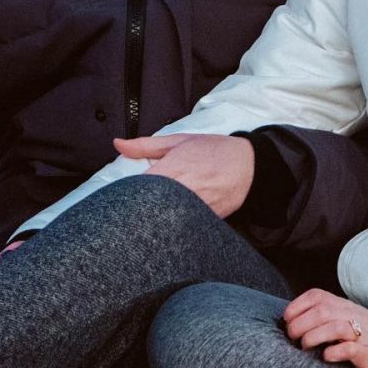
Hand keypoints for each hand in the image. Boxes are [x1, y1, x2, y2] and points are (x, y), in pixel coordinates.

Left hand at [113, 133, 254, 218]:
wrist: (249, 165)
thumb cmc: (213, 150)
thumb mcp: (178, 141)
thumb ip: (145, 146)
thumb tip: (118, 144)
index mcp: (171, 169)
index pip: (136, 188)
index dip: (124, 194)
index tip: (122, 195)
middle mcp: (181, 190)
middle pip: (147, 207)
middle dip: (136, 209)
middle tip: (131, 209)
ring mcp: (194, 208)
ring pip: (163, 220)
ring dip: (154, 218)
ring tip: (150, 216)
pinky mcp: (205, 220)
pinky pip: (182, 226)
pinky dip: (172, 225)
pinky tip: (169, 221)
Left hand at [283, 288, 367, 367]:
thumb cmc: (363, 338)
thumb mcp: (344, 321)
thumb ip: (323, 317)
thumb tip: (291, 321)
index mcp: (343, 306)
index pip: (317, 295)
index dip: (297, 306)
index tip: (286, 320)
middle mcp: (352, 315)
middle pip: (322, 311)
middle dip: (300, 324)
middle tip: (292, 337)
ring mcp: (362, 333)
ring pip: (335, 327)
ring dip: (314, 336)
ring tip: (305, 347)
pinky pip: (350, 348)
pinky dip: (334, 352)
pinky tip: (326, 356)